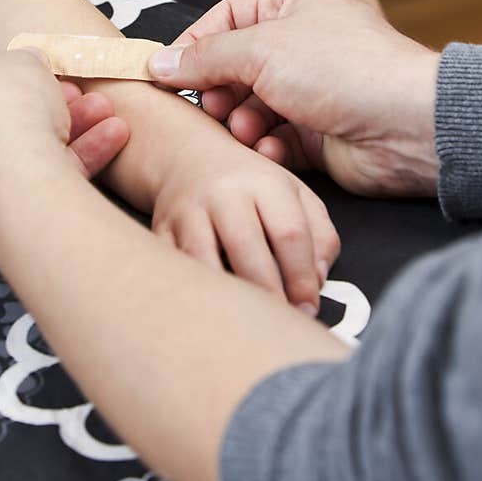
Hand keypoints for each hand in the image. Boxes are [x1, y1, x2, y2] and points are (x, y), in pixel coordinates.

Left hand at [0, 51, 128, 251]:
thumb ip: (24, 62)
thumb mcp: (25, 62)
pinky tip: (108, 145)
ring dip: (64, 133)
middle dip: (40, 107)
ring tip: (106, 118)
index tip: (35, 75)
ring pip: (9, 153)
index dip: (1, 74)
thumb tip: (28, 66)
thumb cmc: (8, 114)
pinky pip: (19, 185)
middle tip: (76, 97)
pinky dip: (61, 166)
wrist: (16, 188)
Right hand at [149, 0, 440, 197]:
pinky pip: (277, 139)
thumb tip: (159, 61)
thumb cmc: (344, 69)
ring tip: (244, 130)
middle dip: (219, 89)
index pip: (229, 17)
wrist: (406, 124)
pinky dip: (267, 146)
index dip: (196, 44)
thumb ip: (205, 57)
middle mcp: (304, 44)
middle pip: (237, 65)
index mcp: (296, 4)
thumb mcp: (261, 49)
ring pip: (253, 106)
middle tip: (210, 106)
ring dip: (241, 121)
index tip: (167, 72)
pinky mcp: (320, 133)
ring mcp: (314, 90)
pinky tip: (269, 151)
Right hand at [150, 130, 339, 313]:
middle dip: (268, 294)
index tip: (309, 309)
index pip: (290, 234)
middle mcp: (224, 193)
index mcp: (266, 183)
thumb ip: (320, 236)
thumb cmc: (251, 186)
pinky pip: (174, 268)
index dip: (303, 278)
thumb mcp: (296, 196)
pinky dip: (193, 293)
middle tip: (281, 323)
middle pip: (246, 248)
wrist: (191, 156)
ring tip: (247, 323)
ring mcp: (188, 211)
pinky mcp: (161, 229)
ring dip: (227, 297)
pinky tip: (212, 311)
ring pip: (204, 261)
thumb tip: (318, 282)